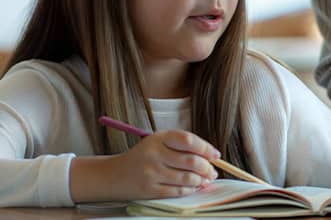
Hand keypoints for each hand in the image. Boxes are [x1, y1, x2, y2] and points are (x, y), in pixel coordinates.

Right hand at [98, 130, 219, 200]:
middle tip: (213, 171)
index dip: (206, 148)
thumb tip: (210, 157)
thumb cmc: (143, 157)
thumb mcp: (158, 142)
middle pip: (191, 161)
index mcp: (158, 138)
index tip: (215, 155)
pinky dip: (190, 190)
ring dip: (201, 180)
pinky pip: (177, 191)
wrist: (114, 175)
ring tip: (205, 180)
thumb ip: (182, 146)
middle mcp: (154, 154)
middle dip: (207, 168)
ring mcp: (151, 173)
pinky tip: (194, 187)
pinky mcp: (150, 190)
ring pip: (187, 178)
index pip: (188, 141)